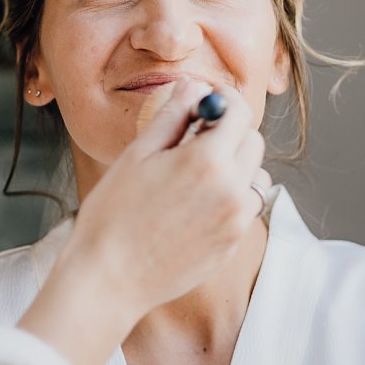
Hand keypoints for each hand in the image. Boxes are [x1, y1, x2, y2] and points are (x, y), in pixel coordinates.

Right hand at [17, 79, 266, 364]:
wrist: (110, 277)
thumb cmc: (113, 214)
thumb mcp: (138, 154)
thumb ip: (172, 115)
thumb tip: (194, 86)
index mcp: (207, 161)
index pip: (238, 112)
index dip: (223, 98)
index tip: (206, 100)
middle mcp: (232, 190)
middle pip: (252, 141)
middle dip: (228, 131)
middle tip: (192, 137)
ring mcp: (236, 221)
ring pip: (255, 176)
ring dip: (235, 165)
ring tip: (194, 174)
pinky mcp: (233, 244)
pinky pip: (245, 206)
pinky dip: (230, 195)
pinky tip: (194, 203)